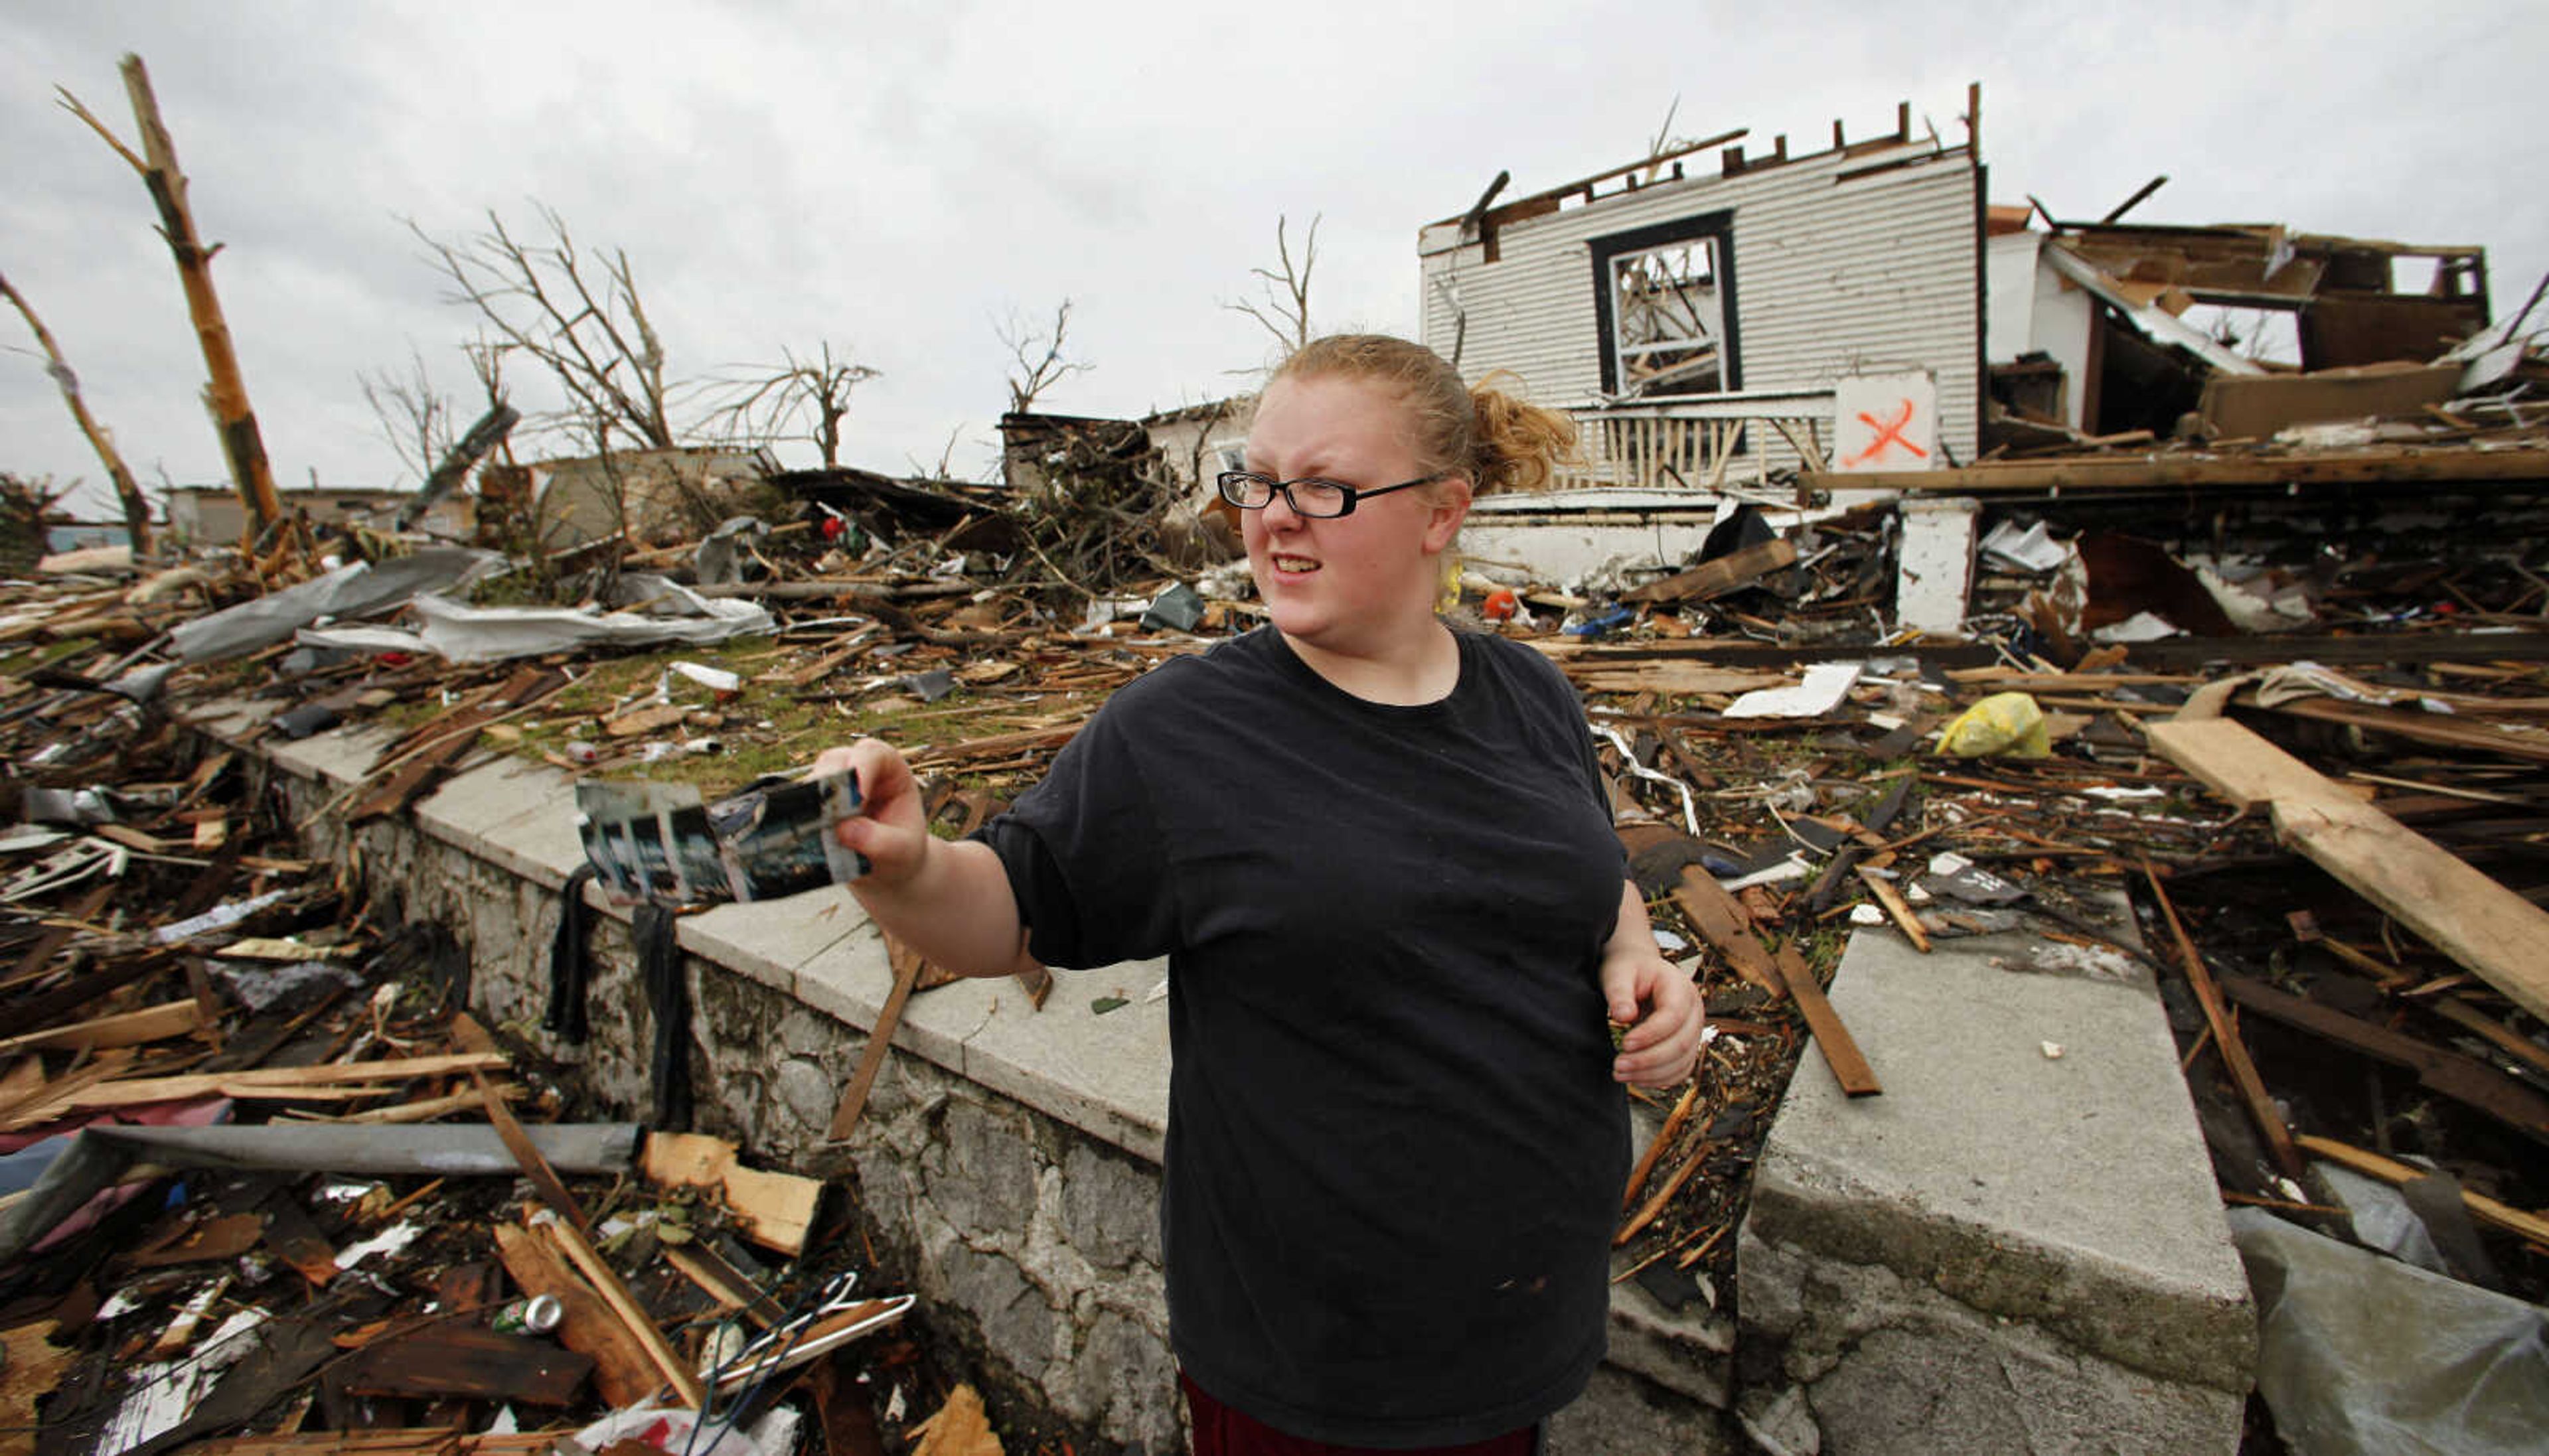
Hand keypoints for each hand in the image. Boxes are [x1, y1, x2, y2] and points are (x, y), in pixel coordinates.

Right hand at [810, 739, 933, 887]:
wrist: (886, 866)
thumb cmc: (901, 852)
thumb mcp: (901, 850)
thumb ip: (879, 841)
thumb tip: (843, 829)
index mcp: (891, 769)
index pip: (874, 754)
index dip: (861, 770)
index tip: (857, 799)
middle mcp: (861, 767)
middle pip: (837, 759)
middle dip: (830, 783)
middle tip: (827, 814)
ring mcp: (836, 782)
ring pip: (815, 777)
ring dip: (813, 800)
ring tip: (818, 828)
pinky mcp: (817, 800)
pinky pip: (801, 800)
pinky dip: (802, 815)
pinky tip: (807, 834)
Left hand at [1600, 943, 1704, 1087]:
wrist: (1639, 972)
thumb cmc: (1628, 971)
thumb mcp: (1618, 974)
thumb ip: (1619, 993)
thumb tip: (1624, 1016)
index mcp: (1680, 988)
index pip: (1674, 1016)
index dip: (1651, 1034)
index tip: (1625, 1044)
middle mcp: (1694, 1011)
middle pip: (1682, 1044)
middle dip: (1649, 1060)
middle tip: (1618, 1066)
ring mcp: (1693, 1031)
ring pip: (1682, 1062)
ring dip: (1651, 1074)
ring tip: (1620, 1074)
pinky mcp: (1687, 1047)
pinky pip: (1680, 1070)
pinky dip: (1659, 1079)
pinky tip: (1634, 1078)